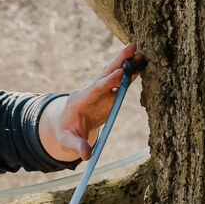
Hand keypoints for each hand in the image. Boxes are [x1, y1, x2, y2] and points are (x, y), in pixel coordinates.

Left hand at [39, 40, 144, 163]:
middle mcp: (89, 91)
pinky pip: (119, 82)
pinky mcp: (107, 94)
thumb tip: (87, 155)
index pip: (95, 89)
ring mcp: (99, 91)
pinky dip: (129, 73)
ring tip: (139, 52)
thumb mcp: (67, 142)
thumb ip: (77, 146)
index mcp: (79, 100)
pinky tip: (140, 65)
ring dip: (125, 63)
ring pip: (113, 74)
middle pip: (105, 74)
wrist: (64, 124)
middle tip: (131, 48)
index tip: (119, 73)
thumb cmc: (65, 134)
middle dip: (118, 62)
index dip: (108, 82)